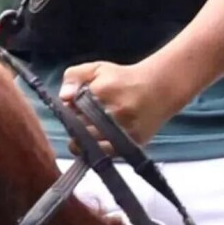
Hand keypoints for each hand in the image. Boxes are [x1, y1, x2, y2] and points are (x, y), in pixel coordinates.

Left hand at [56, 56, 187, 145]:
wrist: (159, 88)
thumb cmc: (123, 79)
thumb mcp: (97, 69)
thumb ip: (73, 77)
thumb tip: (64, 98)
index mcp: (102, 91)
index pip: (72, 111)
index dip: (70, 113)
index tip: (75, 110)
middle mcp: (114, 111)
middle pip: (80, 129)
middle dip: (77, 127)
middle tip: (83, 122)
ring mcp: (124, 129)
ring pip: (91, 145)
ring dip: (85, 142)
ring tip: (90, 132)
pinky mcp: (132, 143)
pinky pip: (106, 154)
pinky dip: (98, 151)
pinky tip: (98, 143)